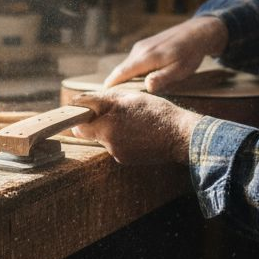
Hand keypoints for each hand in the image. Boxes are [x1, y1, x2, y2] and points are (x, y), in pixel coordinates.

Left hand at [70, 93, 201, 164]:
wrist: (179, 136)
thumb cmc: (156, 113)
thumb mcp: (129, 98)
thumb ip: (102, 100)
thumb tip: (80, 101)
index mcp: (107, 127)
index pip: (79, 124)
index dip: (80, 115)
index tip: (84, 109)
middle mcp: (109, 144)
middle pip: (90, 132)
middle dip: (96, 122)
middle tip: (113, 111)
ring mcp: (118, 154)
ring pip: (104, 138)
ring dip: (111, 129)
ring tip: (132, 121)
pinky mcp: (126, 160)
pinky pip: (116, 146)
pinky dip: (121, 138)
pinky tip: (137, 132)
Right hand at [105, 16, 227, 92]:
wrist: (196, 32)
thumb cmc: (189, 54)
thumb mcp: (180, 70)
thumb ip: (163, 78)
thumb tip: (146, 86)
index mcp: (146, 58)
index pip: (120, 73)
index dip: (110, 86)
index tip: (101, 99)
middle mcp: (139, 51)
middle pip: (120, 71)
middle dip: (114, 85)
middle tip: (109, 102)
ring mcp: (141, 47)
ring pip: (126, 66)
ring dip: (123, 79)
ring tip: (123, 96)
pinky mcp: (144, 46)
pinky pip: (132, 61)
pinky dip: (130, 72)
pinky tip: (137, 82)